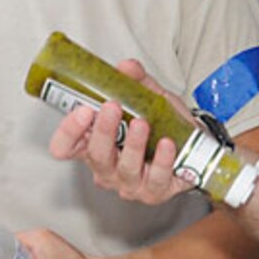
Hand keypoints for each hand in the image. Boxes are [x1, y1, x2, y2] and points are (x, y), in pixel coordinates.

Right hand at [47, 60, 191, 205]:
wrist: (193, 146)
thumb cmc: (160, 126)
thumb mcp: (147, 99)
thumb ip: (135, 83)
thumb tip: (127, 67)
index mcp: (92, 145)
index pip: (65, 146)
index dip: (68, 131)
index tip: (83, 109)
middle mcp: (106, 167)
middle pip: (95, 155)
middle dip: (103, 131)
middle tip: (112, 107)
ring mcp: (129, 182)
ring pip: (124, 167)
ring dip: (132, 144)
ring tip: (142, 123)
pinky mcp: (154, 191)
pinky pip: (155, 178)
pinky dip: (161, 160)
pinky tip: (166, 144)